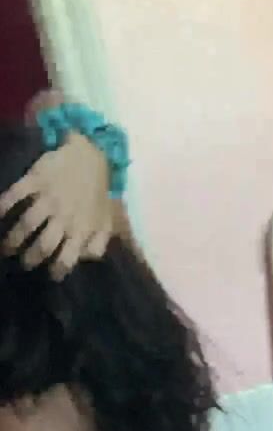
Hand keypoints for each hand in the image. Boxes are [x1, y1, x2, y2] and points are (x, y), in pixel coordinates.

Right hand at [0, 133, 111, 279]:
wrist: (91, 155)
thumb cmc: (97, 192)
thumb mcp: (105, 221)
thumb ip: (97, 244)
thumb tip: (84, 260)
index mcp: (81, 229)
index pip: (68, 258)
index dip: (57, 270)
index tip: (50, 276)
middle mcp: (64, 217)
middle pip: (43, 245)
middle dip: (31, 258)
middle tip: (24, 264)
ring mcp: (49, 198)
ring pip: (27, 224)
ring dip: (14, 239)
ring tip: (7, 248)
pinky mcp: (36, 179)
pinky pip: (17, 194)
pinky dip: (4, 205)